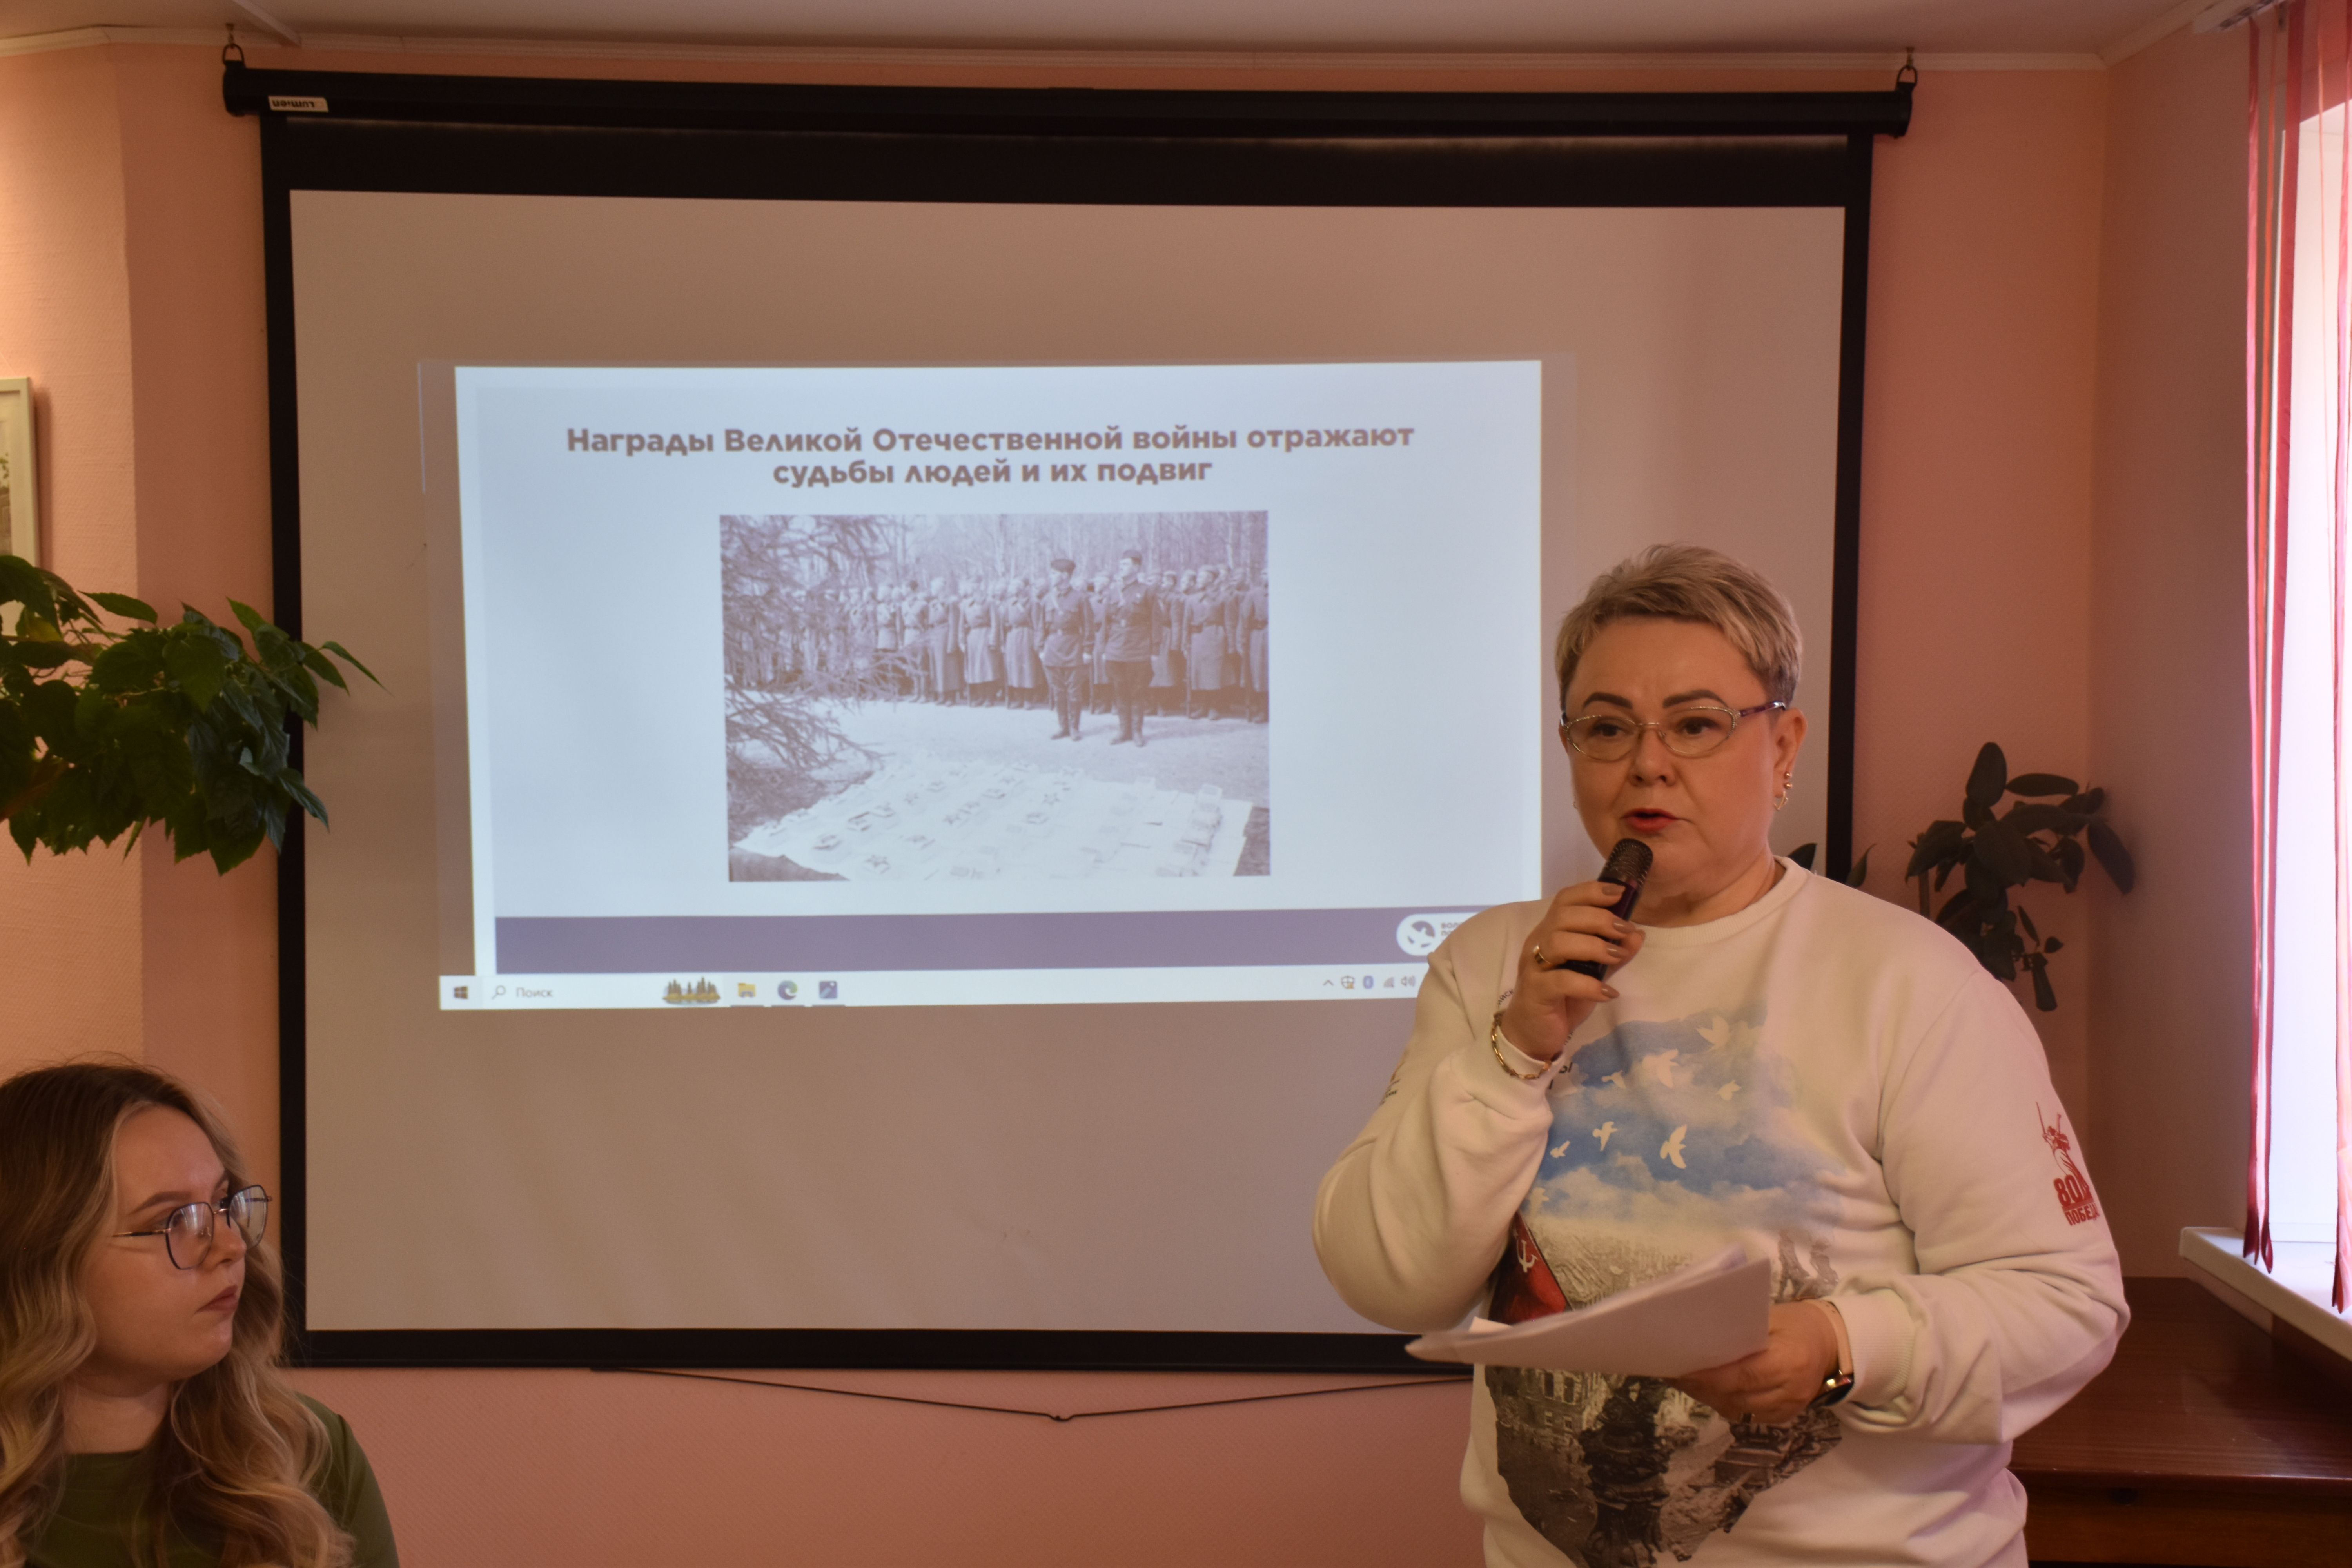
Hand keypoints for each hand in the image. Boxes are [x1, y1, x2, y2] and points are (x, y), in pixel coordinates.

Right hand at [1494, 881, 1647, 1062]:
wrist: (1533, 1035)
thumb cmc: (1562, 999)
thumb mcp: (1594, 974)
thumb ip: (1614, 954)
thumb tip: (1638, 933)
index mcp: (1550, 932)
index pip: (1565, 900)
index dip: (1591, 891)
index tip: (1620, 892)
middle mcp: (1538, 943)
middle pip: (1563, 916)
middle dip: (1599, 918)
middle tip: (1625, 930)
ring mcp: (1533, 967)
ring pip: (1558, 942)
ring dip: (1593, 945)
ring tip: (1617, 956)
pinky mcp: (1535, 992)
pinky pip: (1560, 981)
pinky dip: (1588, 985)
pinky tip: (1608, 993)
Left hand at [1670, 1302, 1840, 1426]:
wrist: (1831, 1344)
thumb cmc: (1796, 1323)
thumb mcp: (1772, 1316)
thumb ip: (1740, 1330)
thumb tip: (1699, 1338)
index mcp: (1790, 1360)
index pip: (1743, 1374)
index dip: (1710, 1376)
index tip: (1681, 1369)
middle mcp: (1792, 1390)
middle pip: (1737, 1396)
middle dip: (1701, 1387)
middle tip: (1674, 1373)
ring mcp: (1790, 1408)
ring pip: (1738, 1410)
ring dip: (1708, 1397)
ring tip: (1684, 1381)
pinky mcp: (1785, 1417)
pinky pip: (1747, 1417)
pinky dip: (1724, 1404)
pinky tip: (1707, 1390)